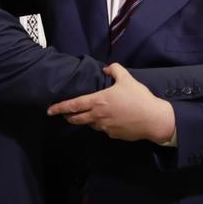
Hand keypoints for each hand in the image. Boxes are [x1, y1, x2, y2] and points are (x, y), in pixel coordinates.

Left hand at [47, 63, 176, 143]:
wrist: (153, 119)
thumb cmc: (139, 98)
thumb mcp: (127, 79)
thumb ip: (115, 70)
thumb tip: (107, 68)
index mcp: (98, 101)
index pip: (73, 105)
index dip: (59, 108)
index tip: (50, 110)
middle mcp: (98, 116)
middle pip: (76, 119)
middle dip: (68, 116)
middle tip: (64, 114)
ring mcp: (105, 128)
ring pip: (89, 124)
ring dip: (86, 120)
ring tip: (88, 114)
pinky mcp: (113, 135)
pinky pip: (103, 129)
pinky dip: (102, 124)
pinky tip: (110, 120)